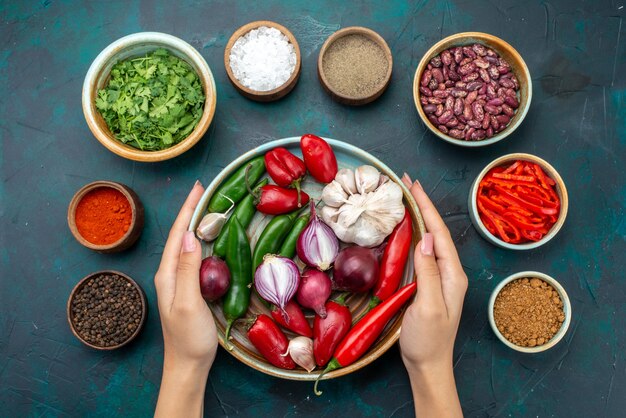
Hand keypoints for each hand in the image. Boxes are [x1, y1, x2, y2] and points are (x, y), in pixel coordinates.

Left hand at [154, 181, 216, 417]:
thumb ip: (187, 270)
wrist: (188, 365)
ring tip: (208, 206)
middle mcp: (170, 274)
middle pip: (180, 235)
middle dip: (191, 211)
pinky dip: (203, 241)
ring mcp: (179, 281)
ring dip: (196, 223)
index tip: (198, 188)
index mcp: (167, 274)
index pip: (177, 234)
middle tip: (206, 191)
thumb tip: (188, 236)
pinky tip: (211, 238)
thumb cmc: (188, 338)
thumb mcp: (188, 303)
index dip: (188, 209)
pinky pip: (195, 257)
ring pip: (187, 244)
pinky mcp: (189, 288)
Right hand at [399, 174, 466, 417]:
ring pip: (429, 240)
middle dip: (423, 206)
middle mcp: (449, 272)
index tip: (414, 186)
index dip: (426, 208)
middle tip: (407, 183)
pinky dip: (413, 234)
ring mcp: (439, 278)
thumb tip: (424, 240)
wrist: (429, 365)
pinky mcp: (429, 284)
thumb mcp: (428, 307)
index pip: (438, 233)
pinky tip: (405, 229)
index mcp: (453, 275)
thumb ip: (429, 273)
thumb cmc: (428, 340)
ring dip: (418, 217)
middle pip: (435, 232)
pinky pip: (422, 252)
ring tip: (405, 198)